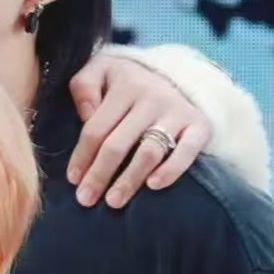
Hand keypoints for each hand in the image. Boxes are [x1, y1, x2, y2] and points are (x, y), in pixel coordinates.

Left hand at [64, 49, 209, 207]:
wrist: (173, 76)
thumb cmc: (126, 83)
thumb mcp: (100, 72)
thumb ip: (84, 88)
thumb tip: (86, 116)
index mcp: (125, 85)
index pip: (96, 128)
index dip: (82, 157)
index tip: (73, 180)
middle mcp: (152, 98)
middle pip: (118, 144)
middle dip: (99, 175)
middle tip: (86, 199)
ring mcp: (177, 112)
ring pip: (149, 152)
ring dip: (129, 180)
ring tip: (113, 201)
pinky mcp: (200, 126)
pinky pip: (187, 152)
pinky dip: (171, 170)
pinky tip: (153, 186)